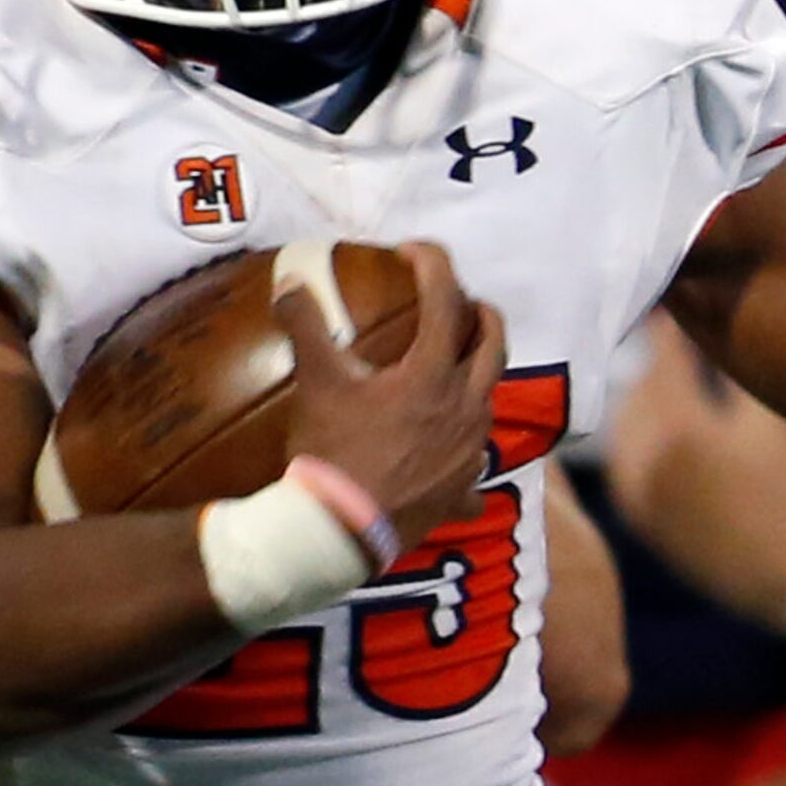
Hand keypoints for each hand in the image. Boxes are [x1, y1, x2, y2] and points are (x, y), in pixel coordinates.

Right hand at [279, 242, 503, 543]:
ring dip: (475, 376)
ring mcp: (469, 452)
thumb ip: (306, 326)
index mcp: (434, 374)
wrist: (339, 533)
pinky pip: (473, 468)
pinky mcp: (461, 492)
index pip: (446, 299)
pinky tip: (444, 459)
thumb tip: (291, 282)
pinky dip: (462, 453)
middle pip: (494, 344)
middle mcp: (465, 407)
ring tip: (449, 373)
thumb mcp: (316, 384)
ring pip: (489, 400)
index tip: (411, 252)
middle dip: (481, 313)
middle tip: (459, 304)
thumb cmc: (331, 453)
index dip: (432, 264)